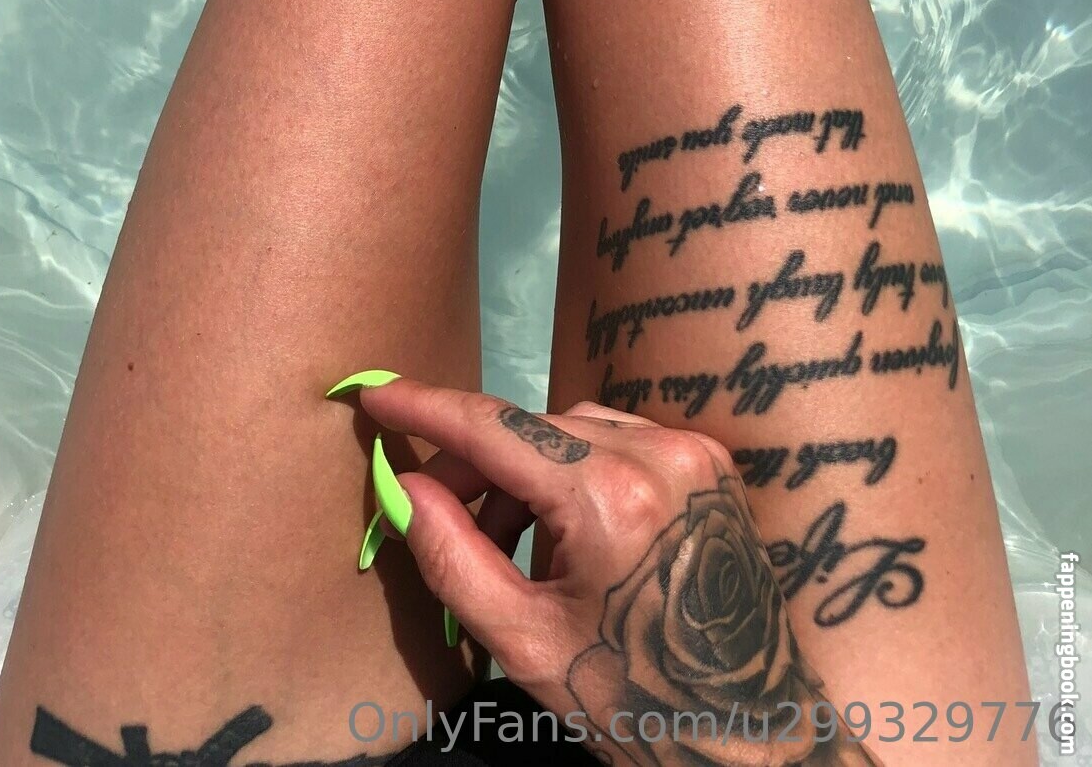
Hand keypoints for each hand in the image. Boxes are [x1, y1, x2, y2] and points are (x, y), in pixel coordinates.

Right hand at [358, 378, 880, 765]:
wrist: (748, 731)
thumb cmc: (627, 698)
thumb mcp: (522, 639)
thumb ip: (452, 556)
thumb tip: (403, 485)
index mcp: (609, 497)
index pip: (495, 427)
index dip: (427, 406)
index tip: (375, 392)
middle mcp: (657, 453)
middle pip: (532, 428)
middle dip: (474, 463)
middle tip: (433, 510)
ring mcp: (692, 452)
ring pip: (572, 429)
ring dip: (524, 469)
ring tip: (505, 542)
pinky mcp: (711, 463)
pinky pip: (617, 441)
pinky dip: (574, 471)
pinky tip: (564, 533)